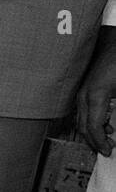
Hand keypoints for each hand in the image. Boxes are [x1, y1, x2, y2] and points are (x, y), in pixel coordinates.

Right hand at [76, 29, 115, 156]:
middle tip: (107, 150)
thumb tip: (114, 126)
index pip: (93, 128)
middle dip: (94, 141)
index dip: (100, 143)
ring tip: (106, 138)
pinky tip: (103, 123)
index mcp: (95, 95)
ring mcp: (80, 92)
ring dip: (92, 132)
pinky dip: (90, 121)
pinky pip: (82, 111)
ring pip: (81, 120)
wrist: (113, 40)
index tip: (108, 151)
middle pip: (83, 127)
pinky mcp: (82, 89)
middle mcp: (83, 95)